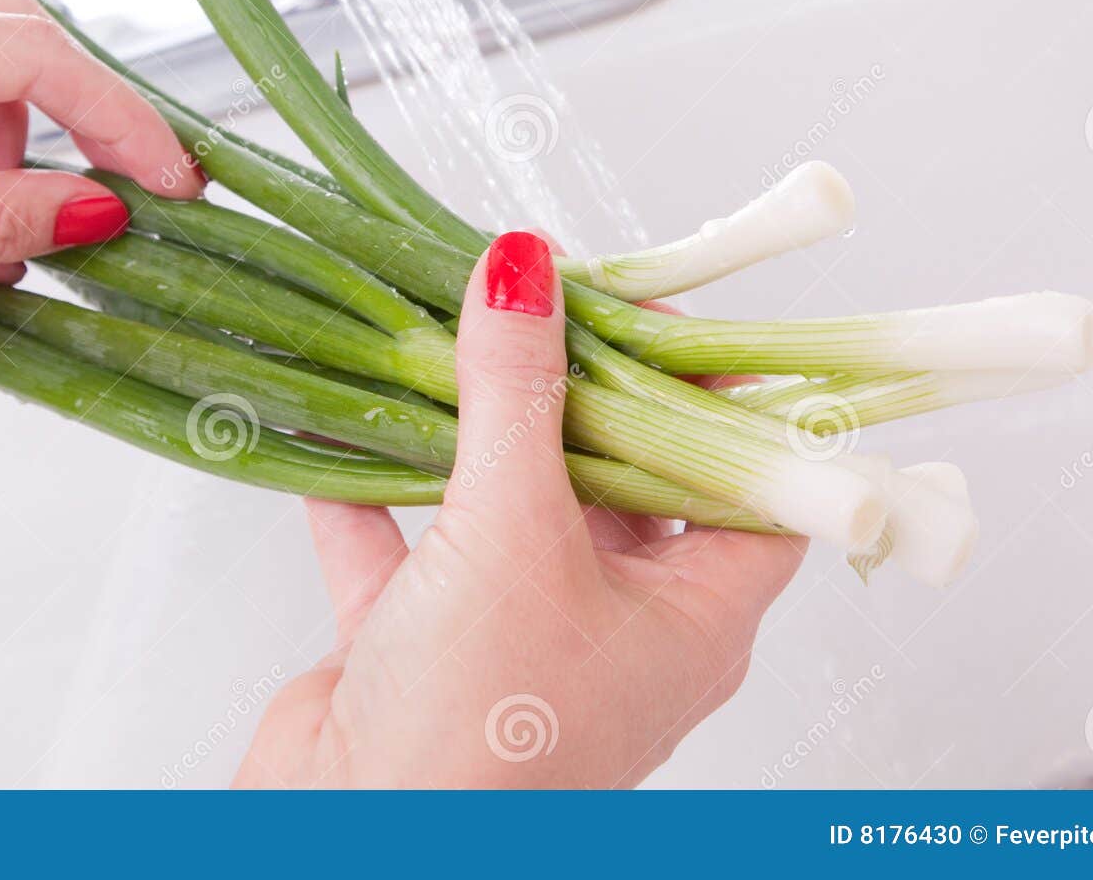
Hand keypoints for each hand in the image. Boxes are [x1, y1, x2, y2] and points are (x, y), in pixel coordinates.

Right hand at [237, 232, 804, 787]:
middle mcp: (616, 630)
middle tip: (548, 303)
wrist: (343, 852)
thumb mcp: (514, 533)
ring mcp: (518, 640)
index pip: (748, 486)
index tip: (670, 316)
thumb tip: (526, 271)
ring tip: (450, 340)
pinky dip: (377, 493)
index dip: (723, 398)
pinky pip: (408, 550)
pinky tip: (347, 427)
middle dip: (578, 393)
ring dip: (472, 432)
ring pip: (507, 509)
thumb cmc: (480, 732)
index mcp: (691, 621)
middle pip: (620, 482)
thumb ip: (516, 393)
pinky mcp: (424, 652)